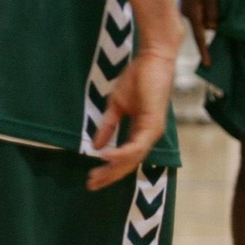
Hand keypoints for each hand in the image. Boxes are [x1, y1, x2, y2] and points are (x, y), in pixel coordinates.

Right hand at [86, 49, 175, 189]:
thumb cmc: (138, 78)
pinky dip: (121, 153)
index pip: (124, 158)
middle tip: (91, 185)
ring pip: (132, 159)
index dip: (108, 169)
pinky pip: (136, 146)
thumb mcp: (116, 106)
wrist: (152, 60)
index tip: (91, 178)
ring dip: (113, 168)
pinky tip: (106, 157)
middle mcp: (148, 136)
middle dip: (109, 176)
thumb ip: (108, 126)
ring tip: (95, 175)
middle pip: (129, 164)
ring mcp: (152, 132)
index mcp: (140, 133)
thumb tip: (95, 146)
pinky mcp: (153, 124)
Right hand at [180, 0, 218, 66]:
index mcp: (193, 13)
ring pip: (202, 19)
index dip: (204, 51)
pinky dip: (206, 8)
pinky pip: (200, 12)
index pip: (199, 37)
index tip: (207, 64)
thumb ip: (213, 12)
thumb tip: (213, 28)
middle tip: (217, 4)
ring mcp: (187, 9)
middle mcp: (188, 14)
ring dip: (210, 13)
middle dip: (211, 23)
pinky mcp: (188, 4)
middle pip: (203, 27)